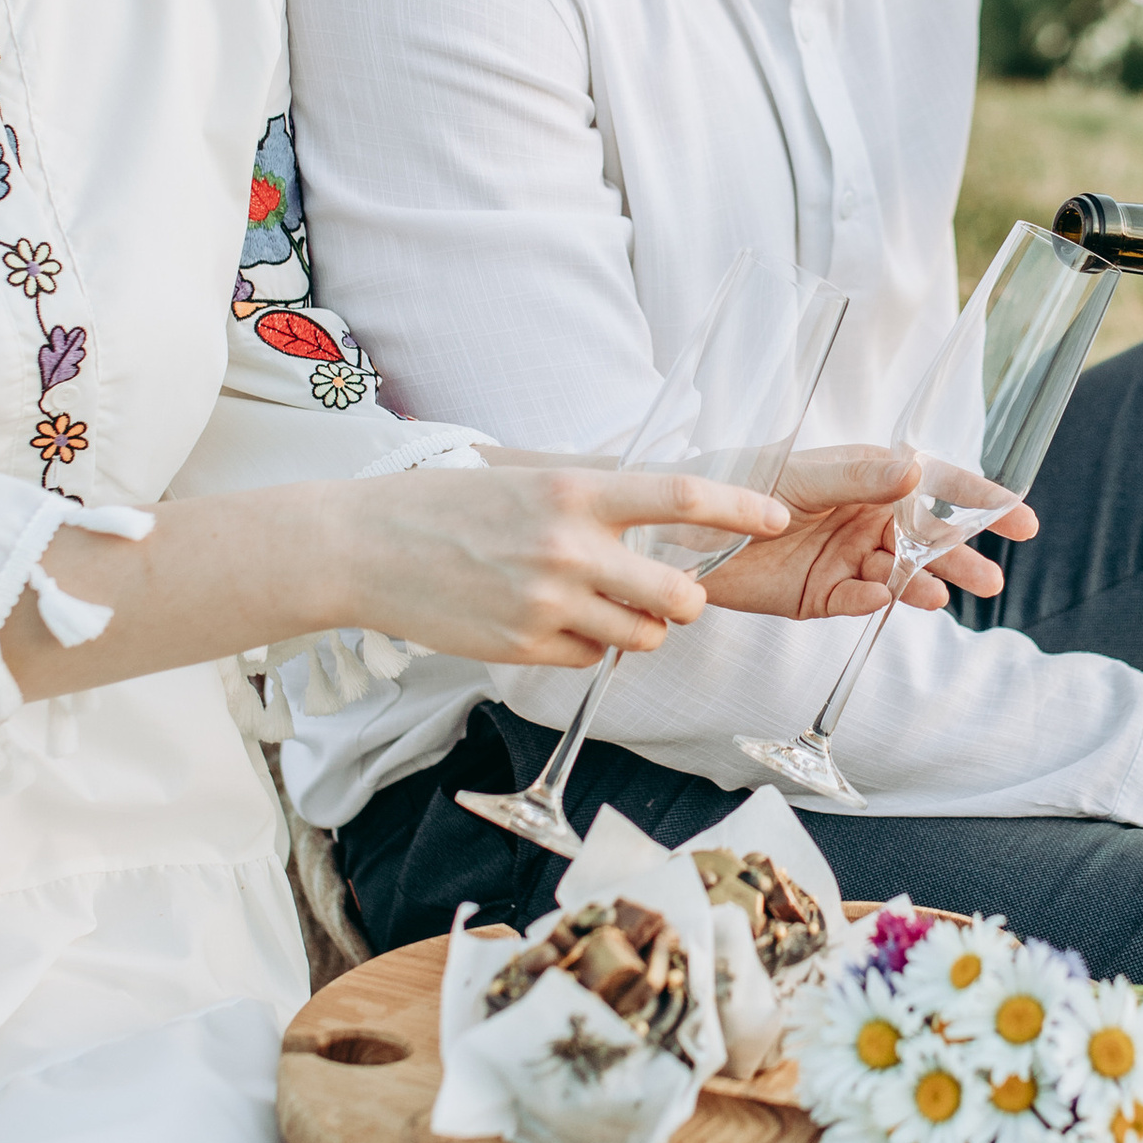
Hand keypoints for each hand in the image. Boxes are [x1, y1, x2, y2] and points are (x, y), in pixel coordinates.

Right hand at [355, 462, 788, 669]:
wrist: (365, 546)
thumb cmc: (448, 508)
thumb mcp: (526, 484)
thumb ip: (591, 504)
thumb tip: (656, 527)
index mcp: (572, 490)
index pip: (679, 496)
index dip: (738, 510)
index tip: (777, 516)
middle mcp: (568, 546)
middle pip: (679, 595)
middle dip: (687, 603)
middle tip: (673, 596)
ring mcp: (547, 602)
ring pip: (642, 637)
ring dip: (638, 630)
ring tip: (600, 608)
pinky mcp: (524, 647)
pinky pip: (591, 658)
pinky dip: (586, 647)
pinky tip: (549, 623)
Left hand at [701, 447, 1040, 618]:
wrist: (678, 534)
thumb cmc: (742, 484)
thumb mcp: (804, 475)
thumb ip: (861, 477)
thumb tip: (918, 470)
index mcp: (869, 477)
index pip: (937, 485)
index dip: (979, 501)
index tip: (1019, 518)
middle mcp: (866, 517)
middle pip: (928, 539)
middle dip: (961, 557)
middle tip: (992, 579)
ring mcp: (847, 559)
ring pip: (900, 575)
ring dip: (923, 585)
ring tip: (940, 597)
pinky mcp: (823, 596)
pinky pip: (857, 600)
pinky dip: (869, 600)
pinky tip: (875, 595)